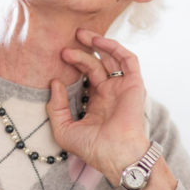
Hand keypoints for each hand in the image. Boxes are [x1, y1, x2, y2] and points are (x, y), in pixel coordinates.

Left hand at [46, 29, 150, 179]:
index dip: (73, 64)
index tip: (57, 58)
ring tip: (80, 34)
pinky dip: (115, 48)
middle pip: (96, 64)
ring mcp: (123, 87)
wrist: (116, 155)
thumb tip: (54, 82)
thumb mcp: (64, 129)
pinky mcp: (134, 85)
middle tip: (64, 45)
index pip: (85, 76)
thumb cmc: (92, 149)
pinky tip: (98, 42)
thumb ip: (56, 107)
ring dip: (98, 43)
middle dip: (81, 52)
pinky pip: (128, 60)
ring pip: (111, 58)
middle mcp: (110, 92)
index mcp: (97, 102)